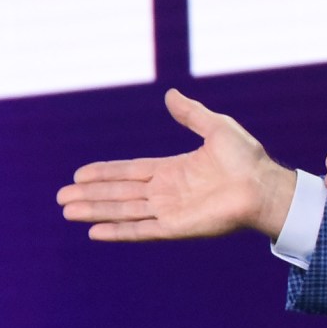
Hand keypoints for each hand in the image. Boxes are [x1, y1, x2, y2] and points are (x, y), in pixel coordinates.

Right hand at [58, 88, 295, 240]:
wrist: (265, 185)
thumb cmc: (247, 158)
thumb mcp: (216, 127)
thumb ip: (190, 114)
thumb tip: (170, 95)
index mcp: (172, 170)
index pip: (129, 171)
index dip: (104, 173)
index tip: (79, 174)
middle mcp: (166, 192)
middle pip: (119, 193)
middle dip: (90, 195)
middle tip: (61, 197)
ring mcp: (170, 210)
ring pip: (123, 210)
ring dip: (96, 211)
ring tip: (67, 211)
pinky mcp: (177, 227)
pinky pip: (141, 230)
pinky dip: (118, 231)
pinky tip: (95, 232)